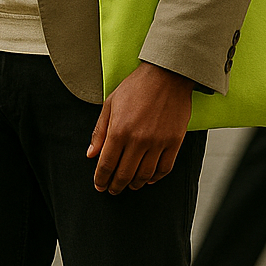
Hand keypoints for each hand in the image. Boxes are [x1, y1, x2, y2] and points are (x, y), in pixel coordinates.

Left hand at [87, 62, 193, 194]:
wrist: (167, 75)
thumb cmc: (137, 87)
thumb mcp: (110, 104)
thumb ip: (100, 131)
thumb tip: (91, 154)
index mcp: (119, 130)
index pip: (106, 164)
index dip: (101, 179)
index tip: (100, 185)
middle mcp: (138, 139)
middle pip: (124, 174)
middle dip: (116, 186)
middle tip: (112, 190)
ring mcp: (158, 142)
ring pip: (144, 175)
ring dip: (134, 184)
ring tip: (129, 185)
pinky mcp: (174, 142)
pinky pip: (164, 168)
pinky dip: (156, 178)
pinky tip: (149, 178)